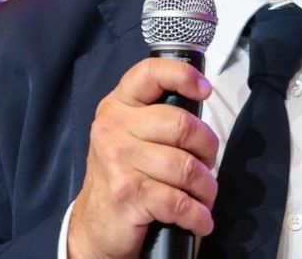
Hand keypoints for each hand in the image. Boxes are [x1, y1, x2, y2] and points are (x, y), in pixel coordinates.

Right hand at [67, 58, 218, 258]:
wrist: (93, 227)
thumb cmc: (122, 176)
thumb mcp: (128, 136)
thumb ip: (155, 116)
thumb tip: (200, 105)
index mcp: (117, 106)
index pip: (150, 73)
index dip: (183, 76)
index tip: (205, 91)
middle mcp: (113, 128)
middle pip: (182, 125)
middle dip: (208, 148)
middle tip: (208, 164)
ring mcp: (118, 161)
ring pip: (185, 167)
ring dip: (206, 187)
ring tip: (205, 196)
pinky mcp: (128, 194)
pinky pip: (179, 201)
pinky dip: (198, 214)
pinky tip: (200, 220)